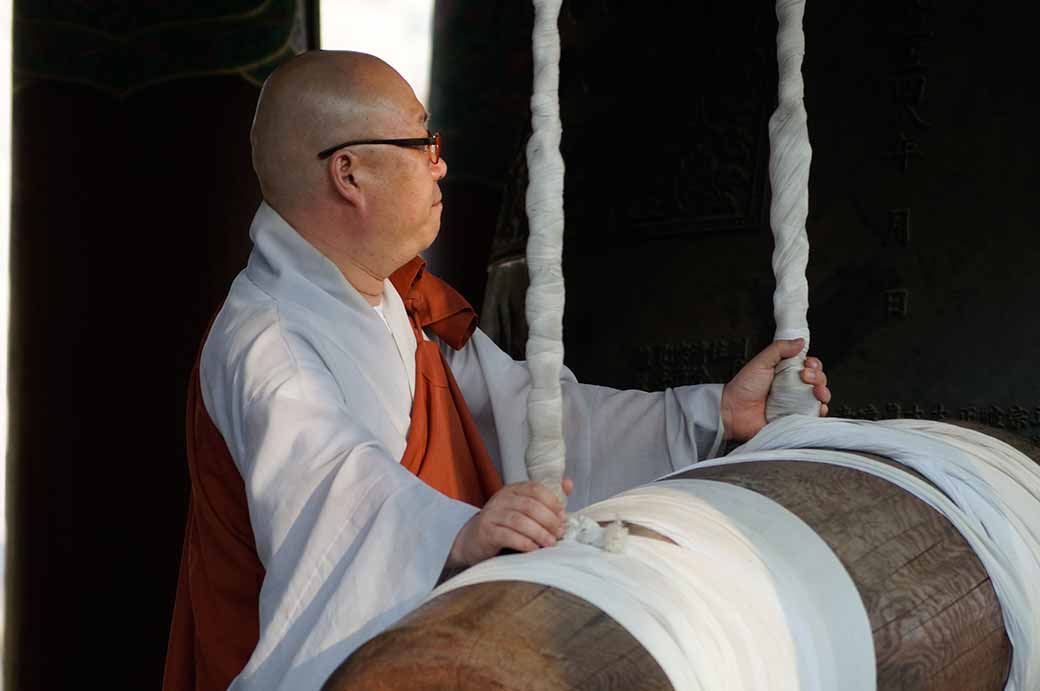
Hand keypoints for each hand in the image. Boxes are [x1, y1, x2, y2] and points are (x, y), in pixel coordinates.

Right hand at [447, 478, 573, 568]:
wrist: (473, 539)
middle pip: (529, 505)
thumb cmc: (503, 524)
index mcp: (513, 490)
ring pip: (519, 521)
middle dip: (548, 520)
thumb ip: (546, 499)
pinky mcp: (486, 531)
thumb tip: (568, 484)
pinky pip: (507, 535)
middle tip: (559, 532)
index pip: (535, 489)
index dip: (551, 502)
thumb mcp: (523, 509)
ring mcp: (492, 514)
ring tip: (550, 542)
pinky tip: (533, 548)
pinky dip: (523, 542)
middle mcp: (502, 499)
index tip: (563, 516)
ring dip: (538, 532)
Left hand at [720, 338, 829, 441]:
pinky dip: (819, 411)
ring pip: (819, 397)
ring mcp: (795, 404)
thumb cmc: (743, 388)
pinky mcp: (794, 419)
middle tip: (805, 376)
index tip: (808, 364)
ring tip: (814, 391)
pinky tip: (815, 406)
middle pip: (818, 380)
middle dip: (818, 376)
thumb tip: (799, 341)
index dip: (814, 365)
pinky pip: (814, 416)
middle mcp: (793, 388)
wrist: (733, 412)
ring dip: (823, 392)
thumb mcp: (761, 362)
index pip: (810, 367)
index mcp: (786, 373)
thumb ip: (779, 349)